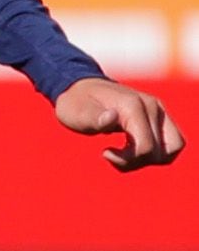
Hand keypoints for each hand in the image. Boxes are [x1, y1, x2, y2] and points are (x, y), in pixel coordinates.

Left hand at [55, 77, 184, 172]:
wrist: (80, 88)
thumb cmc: (76, 104)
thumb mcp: (76, 113)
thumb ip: (95, 118)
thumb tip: (111, 117)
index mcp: (133, 106)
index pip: (146, 147)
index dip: (127, 159)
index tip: (105, 153)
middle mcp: (153, 107)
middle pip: (161, 152)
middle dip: (136, 161)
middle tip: (112, 155)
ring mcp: (159, 111)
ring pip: (173, 147)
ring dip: (150, 159)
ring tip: (124, 155)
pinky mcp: (160, 116)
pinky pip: (172, 142)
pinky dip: (155, 152)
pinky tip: (132, 150)